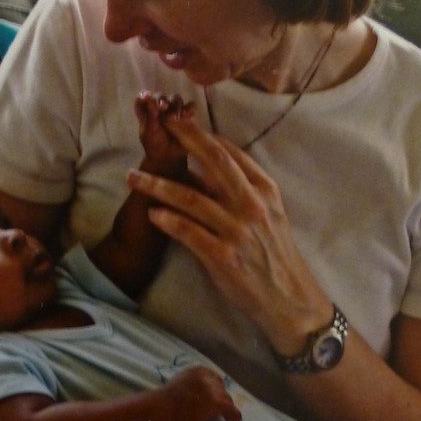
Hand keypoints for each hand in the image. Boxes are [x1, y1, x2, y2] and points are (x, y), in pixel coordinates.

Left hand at [128, 117, 331, 354]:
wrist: (288, 298)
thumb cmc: (274, 253)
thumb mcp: (270, 213)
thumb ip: (243, 188)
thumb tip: (209, 163)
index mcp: (265, 189)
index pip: (229, 152)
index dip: (200, 134)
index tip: (177, 121)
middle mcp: (252, 205)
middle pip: (212, 162)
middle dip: (182, 141)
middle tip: (158, 128)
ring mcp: (237, 230)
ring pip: (190, 198)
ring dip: (157, 185)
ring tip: (132, 177)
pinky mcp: (223, 256)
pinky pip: (188, 232)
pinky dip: (168, 221)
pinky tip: (151, 213)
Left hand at [135, 92, 193, 175]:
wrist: (168, 156)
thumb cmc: (154, 144)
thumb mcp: (149, 131)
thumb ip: (150, 115)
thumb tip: (149, 98)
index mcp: (147, 110)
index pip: (144, 97)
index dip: (145, 95)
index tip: (147, 98)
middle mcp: (159, 107)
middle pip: (161, 96)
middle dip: (162, 99)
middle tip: (163, 107)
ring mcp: (173, 110)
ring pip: (176, 99)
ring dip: (176, 104)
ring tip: (175, 117)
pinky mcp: (186, 115)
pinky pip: (190, 107)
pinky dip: (189, 108)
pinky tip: (187, 115)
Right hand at [165, 365, 241, 420]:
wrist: (164, 407)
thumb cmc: (165, 399)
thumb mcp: (179, 384)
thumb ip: (190, 385)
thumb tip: (194, 396)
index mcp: (198, 370)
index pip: (213, 379)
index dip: (215, 390)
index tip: (212, 398)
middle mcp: (208, 377)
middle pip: (221, 388)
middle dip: (221, 397)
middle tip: (217, 408)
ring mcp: (213, 390)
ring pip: (226, 399)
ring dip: (225, 407)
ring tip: (225, 416)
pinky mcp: (217, 403)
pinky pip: (230, 409)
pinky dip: (233, 415)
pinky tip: (235, 420)